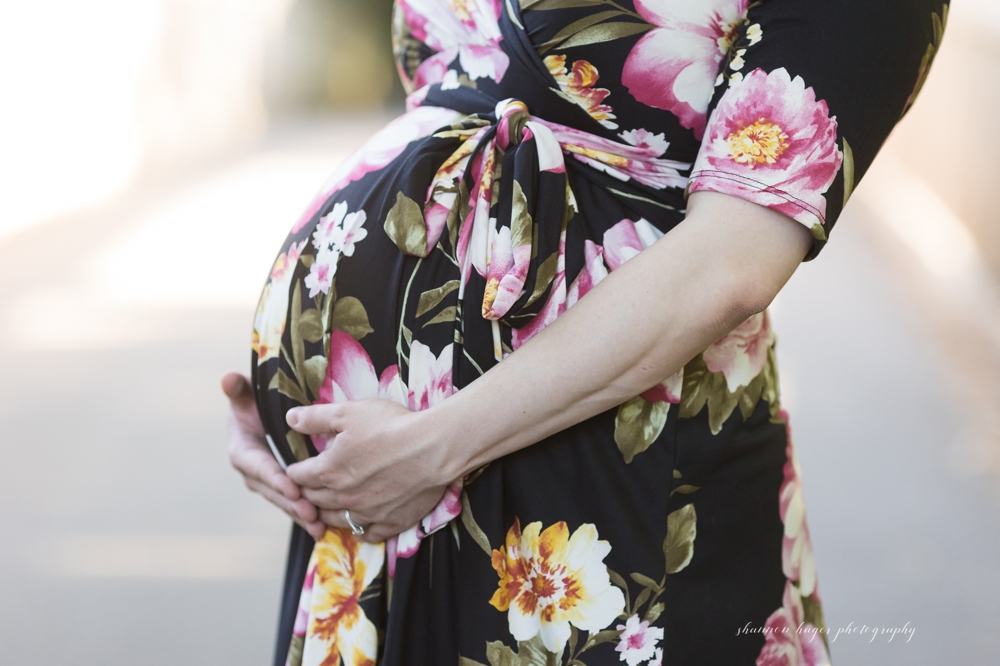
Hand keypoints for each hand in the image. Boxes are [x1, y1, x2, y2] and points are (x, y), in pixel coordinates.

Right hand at [222, 372, 324, 539]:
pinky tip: (324, 528)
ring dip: (300, 515)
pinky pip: (294, 504)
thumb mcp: (246, 395)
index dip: (274, 478)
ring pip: (284, 502)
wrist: (262, 415)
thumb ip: (239, 390)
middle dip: (291, 502)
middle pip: (273, 491)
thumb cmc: (255, 402)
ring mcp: (268, 484)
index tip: (291, 487)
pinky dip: (307, 516)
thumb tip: (228, 378)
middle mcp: (254, 472)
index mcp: (243, 451)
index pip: (258, 467)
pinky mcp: (283, 489)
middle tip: (310, 512)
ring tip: (319, 525)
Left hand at [284, 399, 451, 542]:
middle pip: (315, 500)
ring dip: (326, 514)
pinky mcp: (390, 522)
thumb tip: (290, 418)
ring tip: (326, 508)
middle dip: (308, 493)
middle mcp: (343, 497)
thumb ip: (315, 417)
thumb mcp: (349, 413)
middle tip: (308, 488)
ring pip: (336, 520)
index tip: (295, 469)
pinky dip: (359, 531)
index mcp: (328, 470)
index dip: (294, 472)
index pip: (299, 477)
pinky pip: (367, 534)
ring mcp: (367, 513)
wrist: (432, 449)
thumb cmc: (391, 426)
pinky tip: (358, 526)